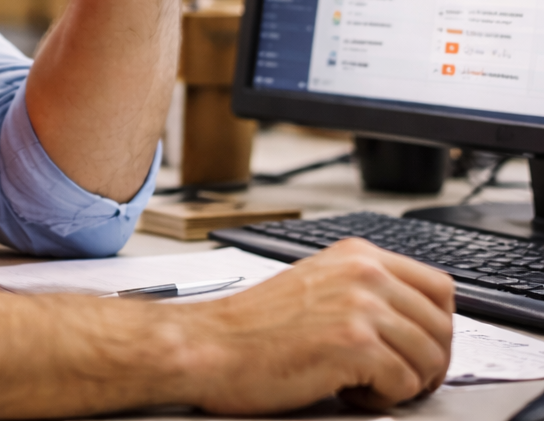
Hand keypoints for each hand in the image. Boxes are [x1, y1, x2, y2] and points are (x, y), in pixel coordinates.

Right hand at [180, 239, 453, 415]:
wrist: (211, 345)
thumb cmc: (255, 324)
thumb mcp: (318, 284)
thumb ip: (364, 288)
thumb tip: (414, 315)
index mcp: (356, 254)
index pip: (440, 287)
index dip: (436, 327)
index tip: (416, 348)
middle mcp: (363, 272)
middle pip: (443, 327)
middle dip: (426, 362)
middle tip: (391, 376)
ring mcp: (360, 306)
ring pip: (430, 359)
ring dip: (403, 383)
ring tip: (361, 381)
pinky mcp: (353, 344)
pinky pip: (404, 385)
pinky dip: (380, 399)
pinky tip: (345, 389)